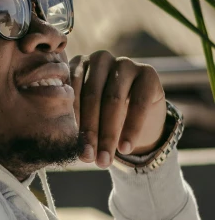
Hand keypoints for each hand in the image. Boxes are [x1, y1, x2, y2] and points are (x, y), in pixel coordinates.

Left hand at [69, 51, 165, 167]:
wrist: (140, 115)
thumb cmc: (103, 116)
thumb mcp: (88, 118)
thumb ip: (77, 125)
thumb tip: (72, 151)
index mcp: (77, 65)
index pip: (71, 92)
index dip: (72, 122)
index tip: (71, 149)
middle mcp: (99, 59)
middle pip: (92, 96)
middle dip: (90, 132)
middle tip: (87, 159)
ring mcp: (125, 62)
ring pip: (113, 100)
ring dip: (108, 134)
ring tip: (105, 160)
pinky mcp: (148, 72)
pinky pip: (139, 103)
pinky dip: (131, 129)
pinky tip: (125, 148)